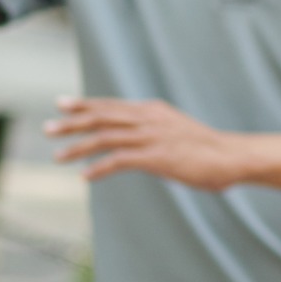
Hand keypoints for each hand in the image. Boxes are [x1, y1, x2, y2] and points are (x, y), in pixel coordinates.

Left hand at [45, 96, 247, 191]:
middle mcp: (148, 119)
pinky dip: (99, 168)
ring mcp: (152, 137)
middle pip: (101, 116)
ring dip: (78, 147)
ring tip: (57, 157)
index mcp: (151, 110)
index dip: (84, 104)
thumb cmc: (204, 149)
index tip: (61, 104)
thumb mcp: (173, 130)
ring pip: (105, 137)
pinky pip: (119, 160)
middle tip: (46, 129)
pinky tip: (85, 177)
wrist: (233, 157)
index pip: (110, 105)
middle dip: (71, 123)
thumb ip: (150, 130)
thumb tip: (129, 141)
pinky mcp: (157, 157)